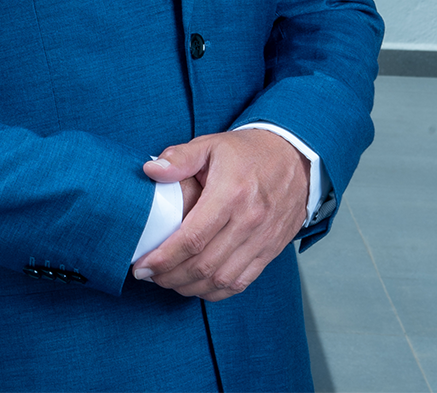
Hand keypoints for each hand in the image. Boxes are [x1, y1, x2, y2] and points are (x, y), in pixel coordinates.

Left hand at [132, 131, 307, 300]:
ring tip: (167, 281)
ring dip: (190, 287)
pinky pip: (242, 282)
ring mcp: (263, 239)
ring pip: (222, 279)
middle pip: (205, 264)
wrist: (295, 159)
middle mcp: (249, 221)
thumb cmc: (247, 153)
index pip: (193, 238)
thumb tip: (150, 170)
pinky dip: (216, 291)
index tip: (142, 266)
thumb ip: (179, 158)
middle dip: (170, 276)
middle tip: (147, 275)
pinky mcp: (271, 250)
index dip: (164, 258)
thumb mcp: (210, 145)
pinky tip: (196, 285)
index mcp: (231, 194)